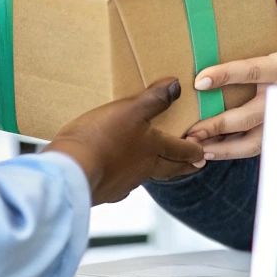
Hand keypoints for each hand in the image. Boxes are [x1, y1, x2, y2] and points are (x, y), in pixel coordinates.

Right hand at [45, 79, 206, 204]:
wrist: (72, 172)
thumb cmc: (102, 138)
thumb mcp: (130, 110)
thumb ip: (153, 99)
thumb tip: (176, 85)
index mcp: (153, 149)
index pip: (181, 149)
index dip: (194, 149)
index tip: (204, 153)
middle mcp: (144, 169)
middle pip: (170, 169)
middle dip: (184, 166)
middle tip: (196, 166)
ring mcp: (125, 183)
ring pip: (147, 176)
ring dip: (157, 172)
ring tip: (159, 168)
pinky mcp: (106, 191)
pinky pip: (123, 185)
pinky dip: (127, 179)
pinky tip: (120, 176)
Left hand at [184, 0, 276, 161]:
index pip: (251, 71)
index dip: (224, 75)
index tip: (200, 80)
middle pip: (244, 118)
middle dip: (214, 125)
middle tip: (186, 130)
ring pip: (250, 142)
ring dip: (222, 148)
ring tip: (196, 150)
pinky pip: (261, 148)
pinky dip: (237, 154)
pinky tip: (217, 154)